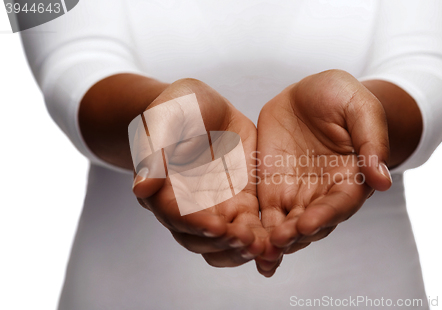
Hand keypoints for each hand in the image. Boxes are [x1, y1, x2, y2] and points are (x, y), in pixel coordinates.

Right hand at [132, 78, 266, 266]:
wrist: (203, 107)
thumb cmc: (177, 109)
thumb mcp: (164, 119)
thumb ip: (154, 151)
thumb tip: (142, 188)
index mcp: (164, 190)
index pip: (176, 215)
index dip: (196, 224)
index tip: (217, 227)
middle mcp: (189, 207)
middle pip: (201, 239)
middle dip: (223, 243)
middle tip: (246, 241)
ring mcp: (217, 207)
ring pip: (226, 243)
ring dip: (242, 249)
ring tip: (264, 248)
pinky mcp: (242, 202)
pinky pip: (252, 228)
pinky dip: (263, 239)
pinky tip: (277, 244)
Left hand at [255, 70, 392, 275]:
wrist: (308, 93)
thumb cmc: (341, 97)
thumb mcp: (360, 108)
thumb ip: (371, 141)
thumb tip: (382, 181)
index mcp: (351, 178)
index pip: (340, 204)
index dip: (325, 216)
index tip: (307, 223)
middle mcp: (324, 194)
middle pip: (312, 223)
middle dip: (295, 235)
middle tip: (278, 242)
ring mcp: (297, 194)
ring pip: (286, 226)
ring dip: (275, 241)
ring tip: (260, 251)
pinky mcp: (272, 189)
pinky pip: (265, 215)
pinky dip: (256, 232)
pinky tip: (243, 245)